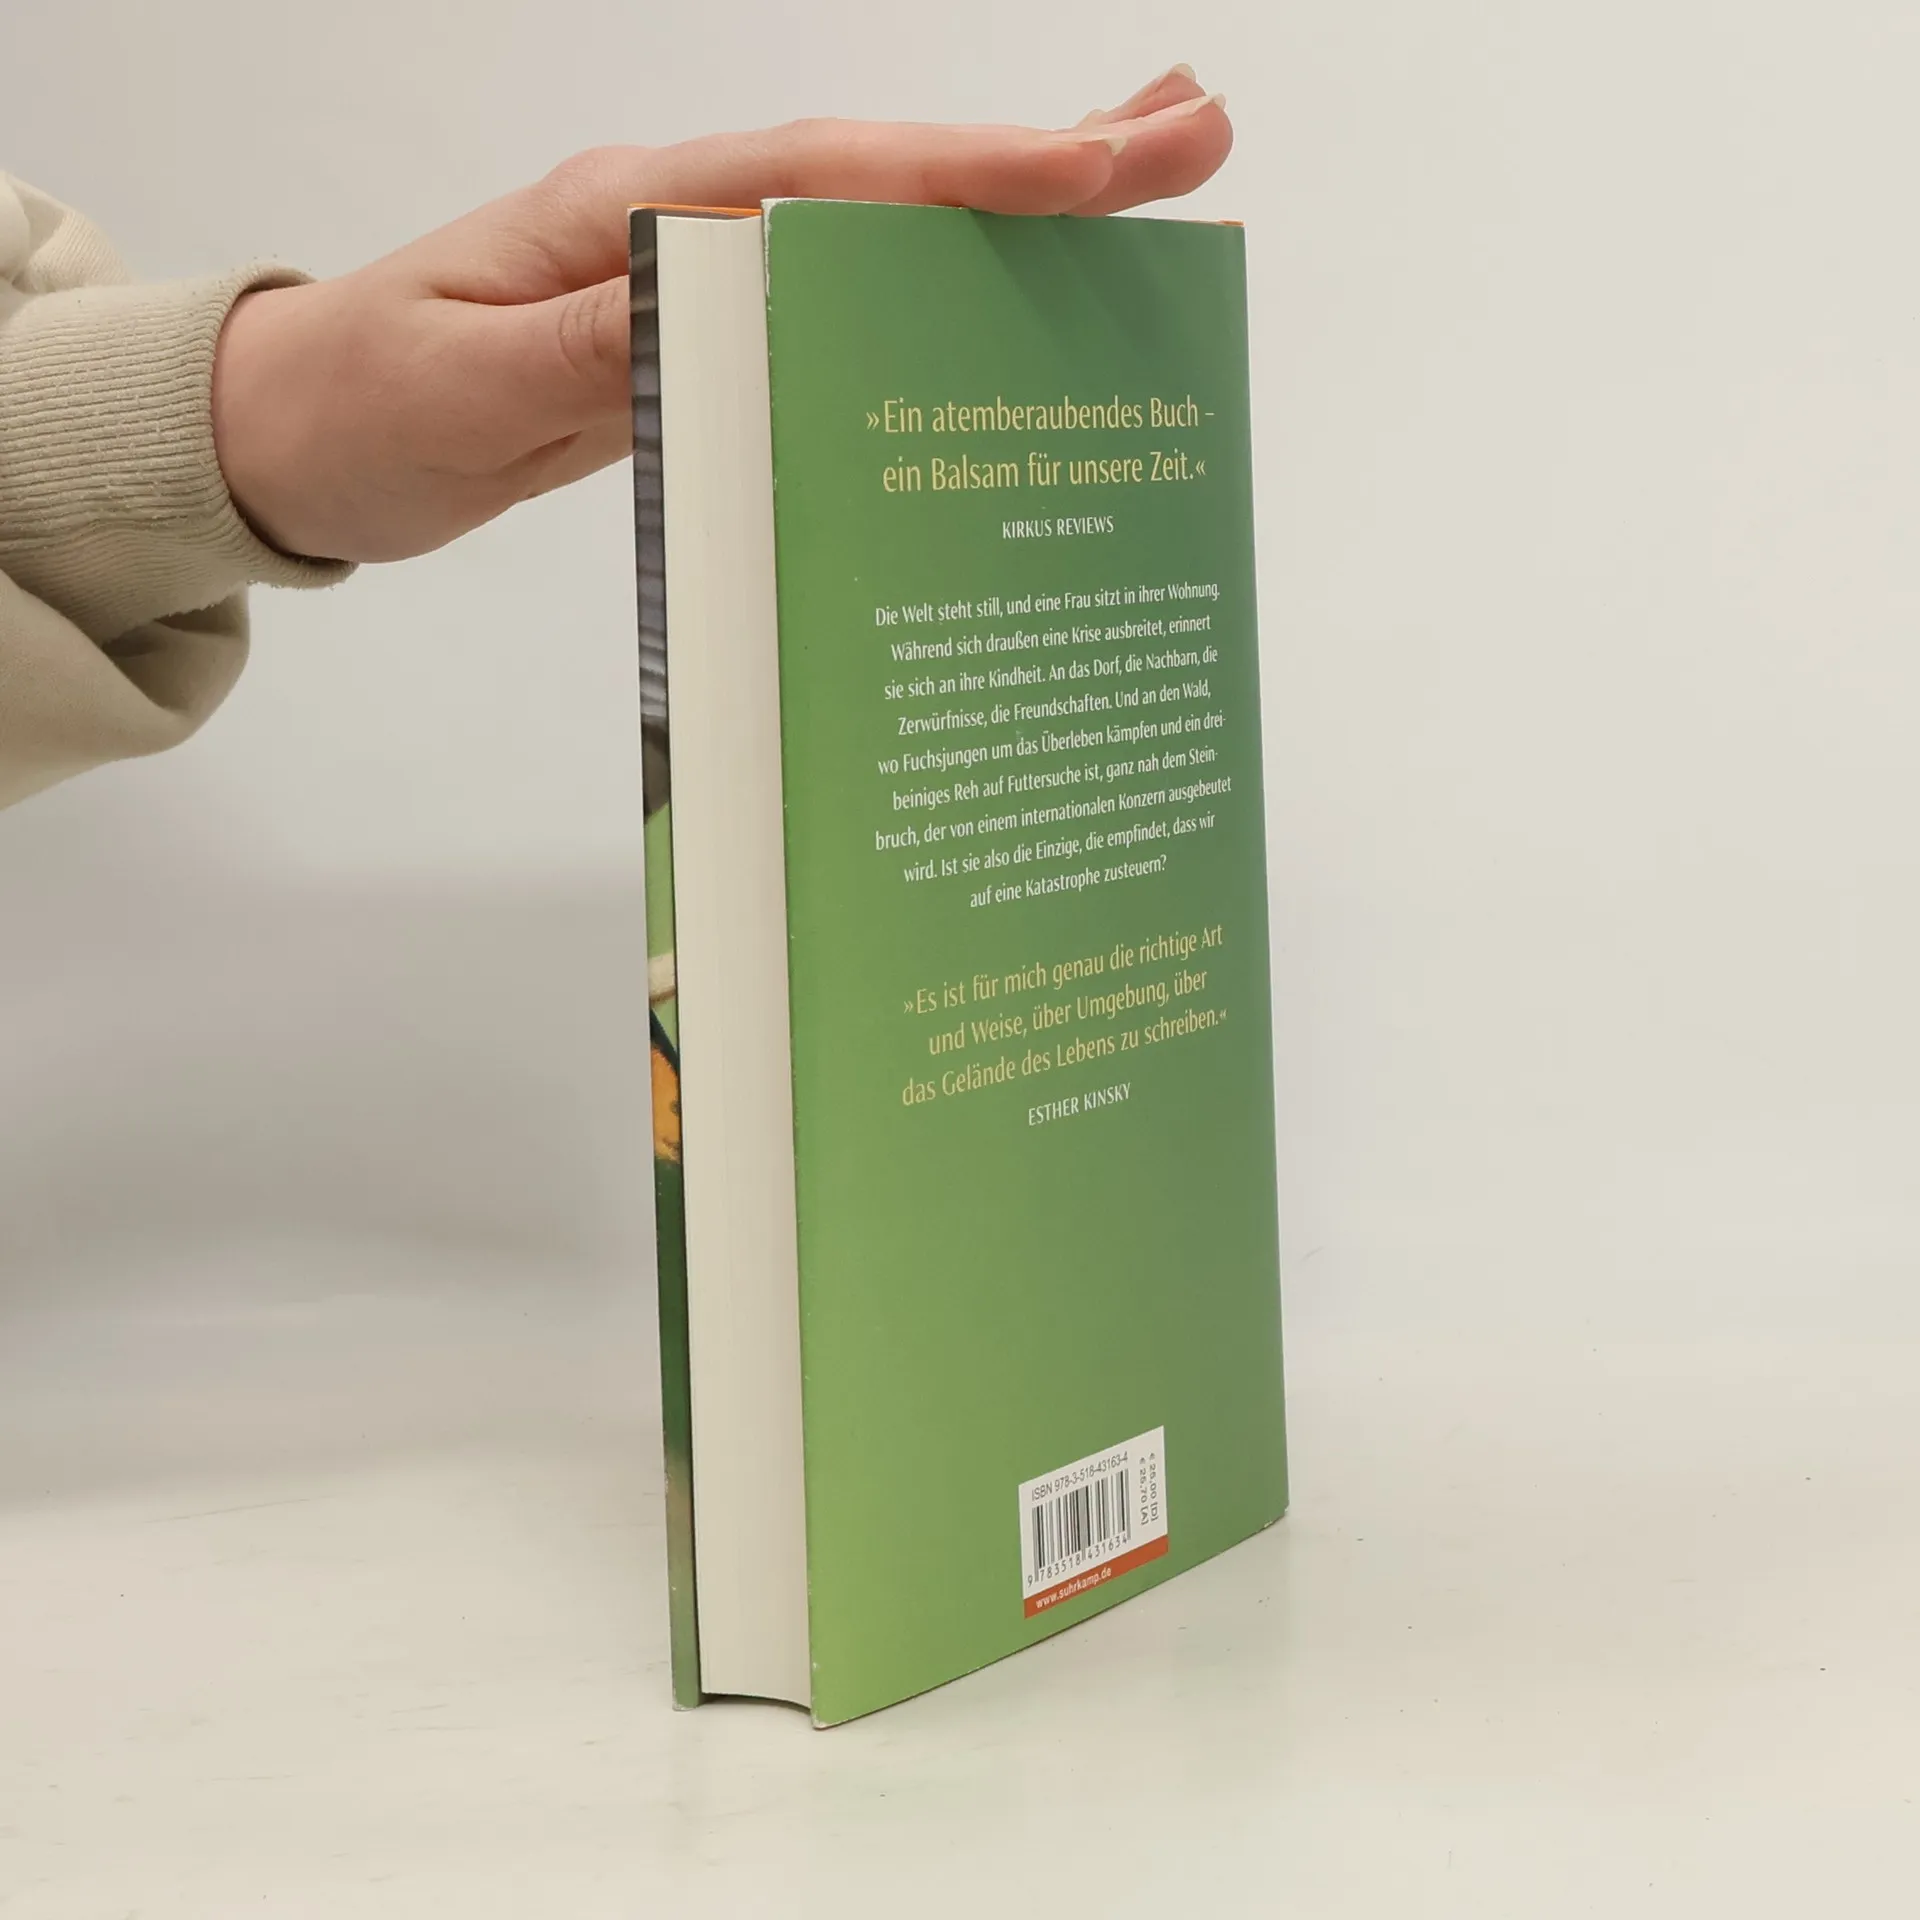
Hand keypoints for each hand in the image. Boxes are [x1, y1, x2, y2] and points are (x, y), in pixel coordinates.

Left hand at [210, 69, 1230, 564]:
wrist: (299, 436)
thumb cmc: (368, 406)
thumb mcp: (466, 384)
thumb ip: (602, 336)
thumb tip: (744, 282)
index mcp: (632, 211)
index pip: (829, 180)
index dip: (970, 174)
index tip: (1102, 165)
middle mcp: (682, 220)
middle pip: (886, 178)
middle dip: (1043, 159)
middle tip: (1196, 133)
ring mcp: (698, 273)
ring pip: (880, 231)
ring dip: (1013, 207)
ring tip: (1146, 180)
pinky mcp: (702, 334)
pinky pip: (842, 304)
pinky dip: (936, 286)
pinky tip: (1006, 291)